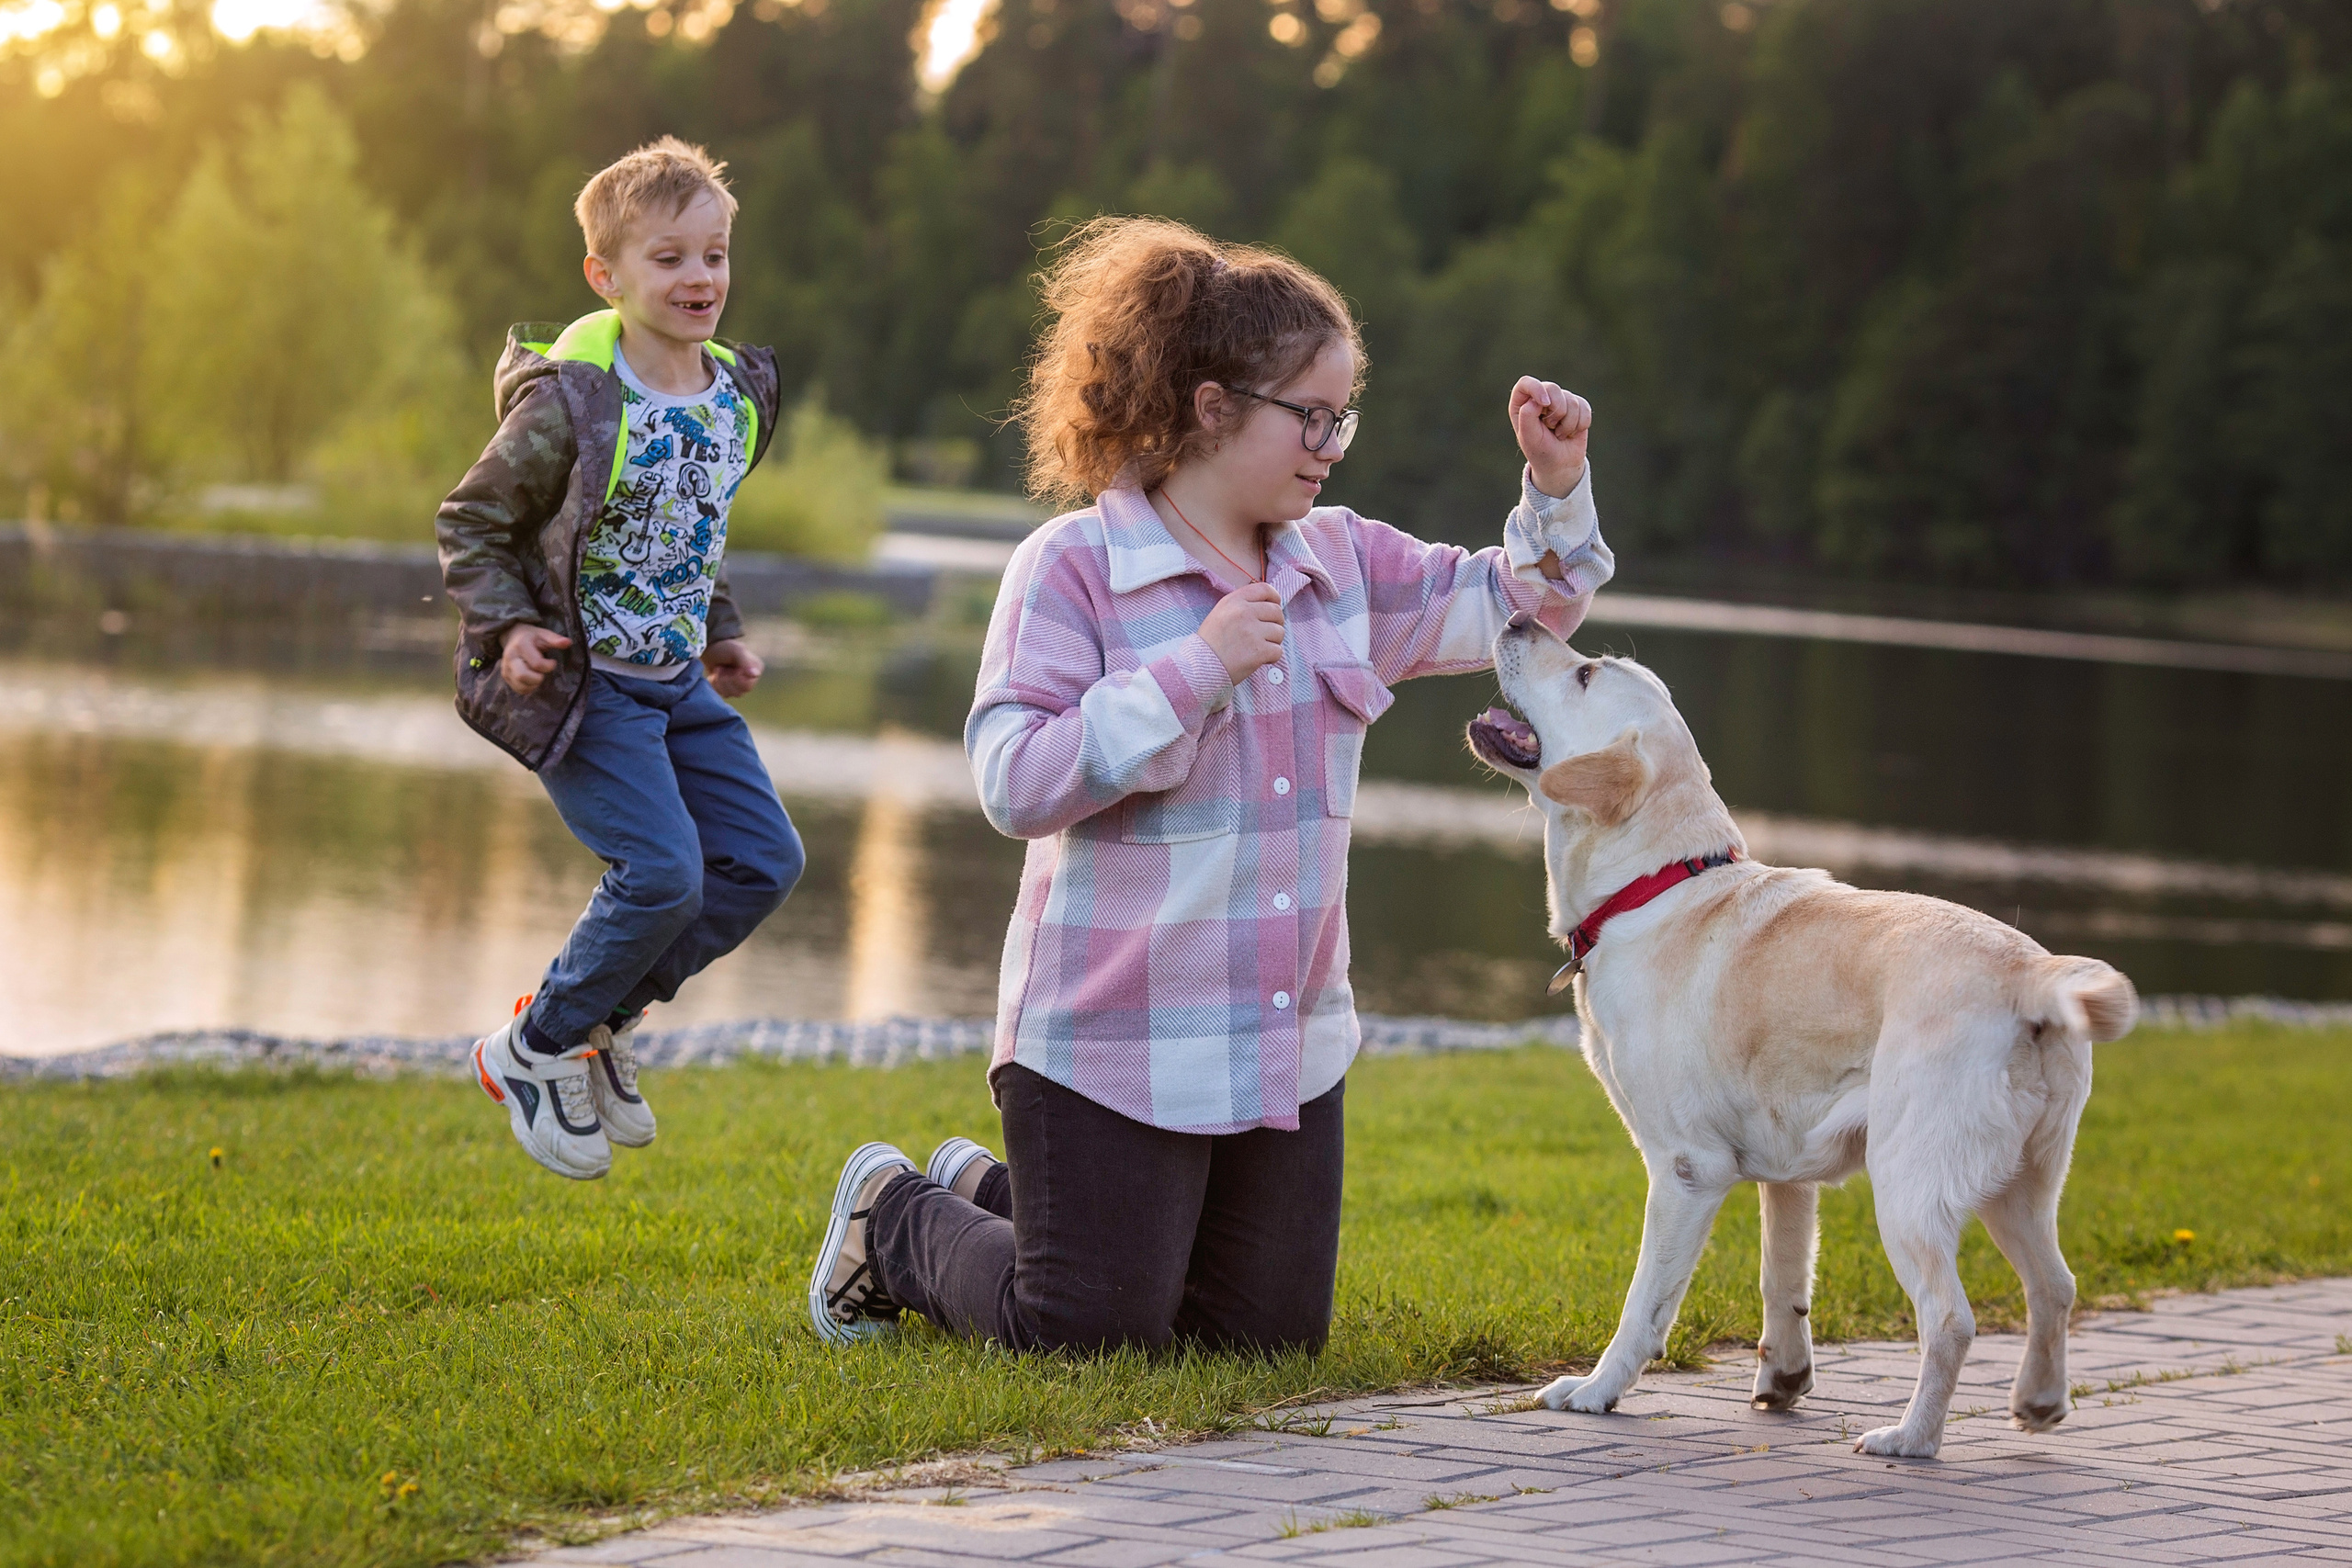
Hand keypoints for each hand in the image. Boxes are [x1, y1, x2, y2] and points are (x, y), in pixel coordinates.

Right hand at [499, 623, 571, 694]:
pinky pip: (518, 689)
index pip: (536, 664)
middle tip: (542, 672)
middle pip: (522, 676)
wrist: (512, 636)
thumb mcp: (544, 634)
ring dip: (534, 684)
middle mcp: (510, 657)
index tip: (552, 662)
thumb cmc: (532, 637)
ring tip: (538, 674)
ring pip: (520, 686)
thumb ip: (555, 639)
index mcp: (521, 645)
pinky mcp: (505, 676)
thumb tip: (568, 642)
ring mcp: (506, 668)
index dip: (549, 666)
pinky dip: (529, 688)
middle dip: (538, 678)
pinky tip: (532, 679)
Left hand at [702, 637, 762, 697]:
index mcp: (755, 669)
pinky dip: (715, 685)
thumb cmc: (724, 647)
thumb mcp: (736, 651)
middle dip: (726, 681)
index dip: (735, 680)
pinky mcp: (727, 688)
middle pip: (739, 692)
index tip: (729, 669)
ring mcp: (738, 684)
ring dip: (720, 682)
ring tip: (717, 670)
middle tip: (721, 668)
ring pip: (730, 694)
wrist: (709, 647)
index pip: (748, 686)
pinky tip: (714, 675)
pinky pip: (722, 694)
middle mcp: (750, 679)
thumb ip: (745, 662)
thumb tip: (755, 674)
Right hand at [1199, 583, 1284, 684]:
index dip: (1274, 597)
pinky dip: (1271, 657)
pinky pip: (1278, 651)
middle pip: (1276, 611)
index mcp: (1234, 601)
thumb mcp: (1220, 613)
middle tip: (1266, 634)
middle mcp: (1244, 612)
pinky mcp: (1259, 651)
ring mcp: (1252, 632)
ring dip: (1273, 642)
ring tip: (1257, 648)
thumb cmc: (1210, 643)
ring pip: (1280, 632)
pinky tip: (1258, 660)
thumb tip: (1269, 605)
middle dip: (1276, 623)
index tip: (1275, 606)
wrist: (1199, 667)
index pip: (1264, 589)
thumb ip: (1242, 605)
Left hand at [1509, 376, 1591, 498]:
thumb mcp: (1529, 438)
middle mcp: (1540, 398)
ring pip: (1571, 401)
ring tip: (1559, 434)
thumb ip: (1527, 416)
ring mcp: (1560, 401)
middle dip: (1556, 412)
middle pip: (1553, 389)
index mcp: (1522, 404)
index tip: (1545, 403)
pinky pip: (1584, 408)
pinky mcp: (1577, 406)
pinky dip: (1580, 424)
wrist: (1561, 465)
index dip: (1537, 389)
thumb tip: (1536, 399)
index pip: (1526, 383)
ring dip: (1568, 424)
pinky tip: (1571, 432)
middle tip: (1551, 428)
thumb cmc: (1541, 452)